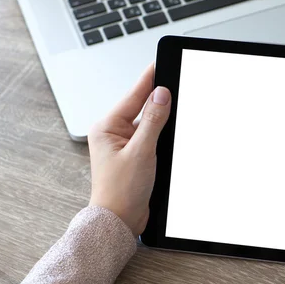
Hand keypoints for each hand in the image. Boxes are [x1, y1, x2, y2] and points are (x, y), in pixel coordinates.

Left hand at [89, 64, 170, 235]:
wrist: (120, 221)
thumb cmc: (120, 192)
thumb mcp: (141, 152)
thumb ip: (153, 121)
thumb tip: (161, 95)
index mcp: (107, 127)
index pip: (133, 96)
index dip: (149, 79)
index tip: (160, 62)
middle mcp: (114, 133)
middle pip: (142, 107)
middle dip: (159, 97)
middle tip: (176, 80)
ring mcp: (125, 145)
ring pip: (149, 122)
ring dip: (162, 118)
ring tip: (177, 104)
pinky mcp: (135, 156)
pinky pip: (151, 137)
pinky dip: (163, 133)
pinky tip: (172, 129)